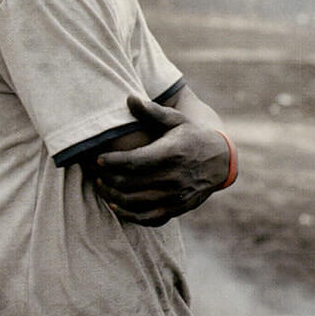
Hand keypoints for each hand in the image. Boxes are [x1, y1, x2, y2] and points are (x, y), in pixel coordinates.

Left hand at [93, 95, 231, 226]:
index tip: (98, 158)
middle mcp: (174, 177)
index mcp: (171, 153)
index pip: (134, 161)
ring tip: (101, 185)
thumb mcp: (175, 120)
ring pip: (136, 202)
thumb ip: (151, 111)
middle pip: (131, 183)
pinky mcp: (177, 209)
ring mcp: (176, 196)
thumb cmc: (190, 135)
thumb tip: (129, 98)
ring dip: (114, 195)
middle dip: (108, 179)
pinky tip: (116, 205)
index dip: (112, 162)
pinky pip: (148, 217)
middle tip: (95, 173)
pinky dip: (129, 214)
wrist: (219, 161)